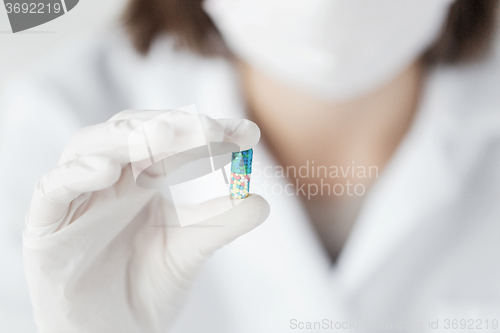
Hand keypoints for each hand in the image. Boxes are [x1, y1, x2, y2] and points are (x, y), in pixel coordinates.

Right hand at [23, 109, 269, 332]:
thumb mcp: (190, 249)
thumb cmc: (146, 286)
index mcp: (143, 178)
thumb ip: (221, 223)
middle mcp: (111, 179)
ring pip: (88, 147)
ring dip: (123, 138)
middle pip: (133, 132)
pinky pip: (51, 190)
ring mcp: (77, 198)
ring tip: (161, 135)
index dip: (206, 132)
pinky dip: (75, 174)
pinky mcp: (46, 226)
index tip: (247, 133)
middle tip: (209, 128)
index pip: (173, 140)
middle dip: (170, 126)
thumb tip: (262, 201)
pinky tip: (106, 169)